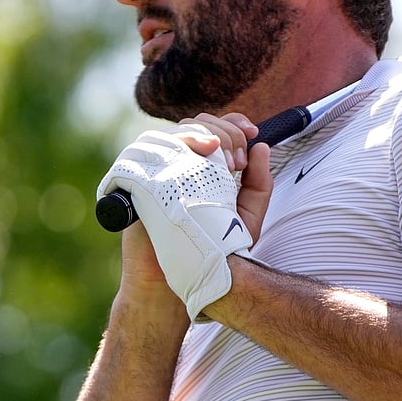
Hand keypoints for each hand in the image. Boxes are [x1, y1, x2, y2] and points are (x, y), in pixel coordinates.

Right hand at [98, 124, 253, 321]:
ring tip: (226, 163)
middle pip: (198, 123)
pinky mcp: (140, 178)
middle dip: (225, 133)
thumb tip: (261, 147)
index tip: (252, 133)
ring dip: (204, 136)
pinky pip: (151, 147)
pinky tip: (200, 154)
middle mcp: (180, 164)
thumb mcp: (247, 216)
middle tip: (238, 163)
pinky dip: (178, 143)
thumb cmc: (213, 250)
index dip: (233, 123)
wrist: (181, 278)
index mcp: (203, 167)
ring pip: (177, 131)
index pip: (214, 128)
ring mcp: (159, 170)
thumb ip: (259, 184)